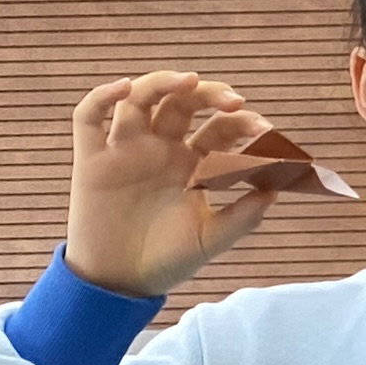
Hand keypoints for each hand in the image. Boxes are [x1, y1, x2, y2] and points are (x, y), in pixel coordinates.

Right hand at [64, 70, 282, 300]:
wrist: (121, 283)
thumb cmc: (168, 260)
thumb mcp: (210, 239)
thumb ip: (243, 216)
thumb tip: (277, 188)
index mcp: (193, 163)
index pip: (220, 129)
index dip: (242, 124)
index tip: (264, 130)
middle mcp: (161, 149)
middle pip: (183, 103)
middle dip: (209, 94)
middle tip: (233, 101)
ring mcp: (126, 150)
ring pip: (139, 99)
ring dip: (162, 82)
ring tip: (188, 80)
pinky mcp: (92, 161)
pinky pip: (88, 118)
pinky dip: (102, 97)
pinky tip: (123, 89)